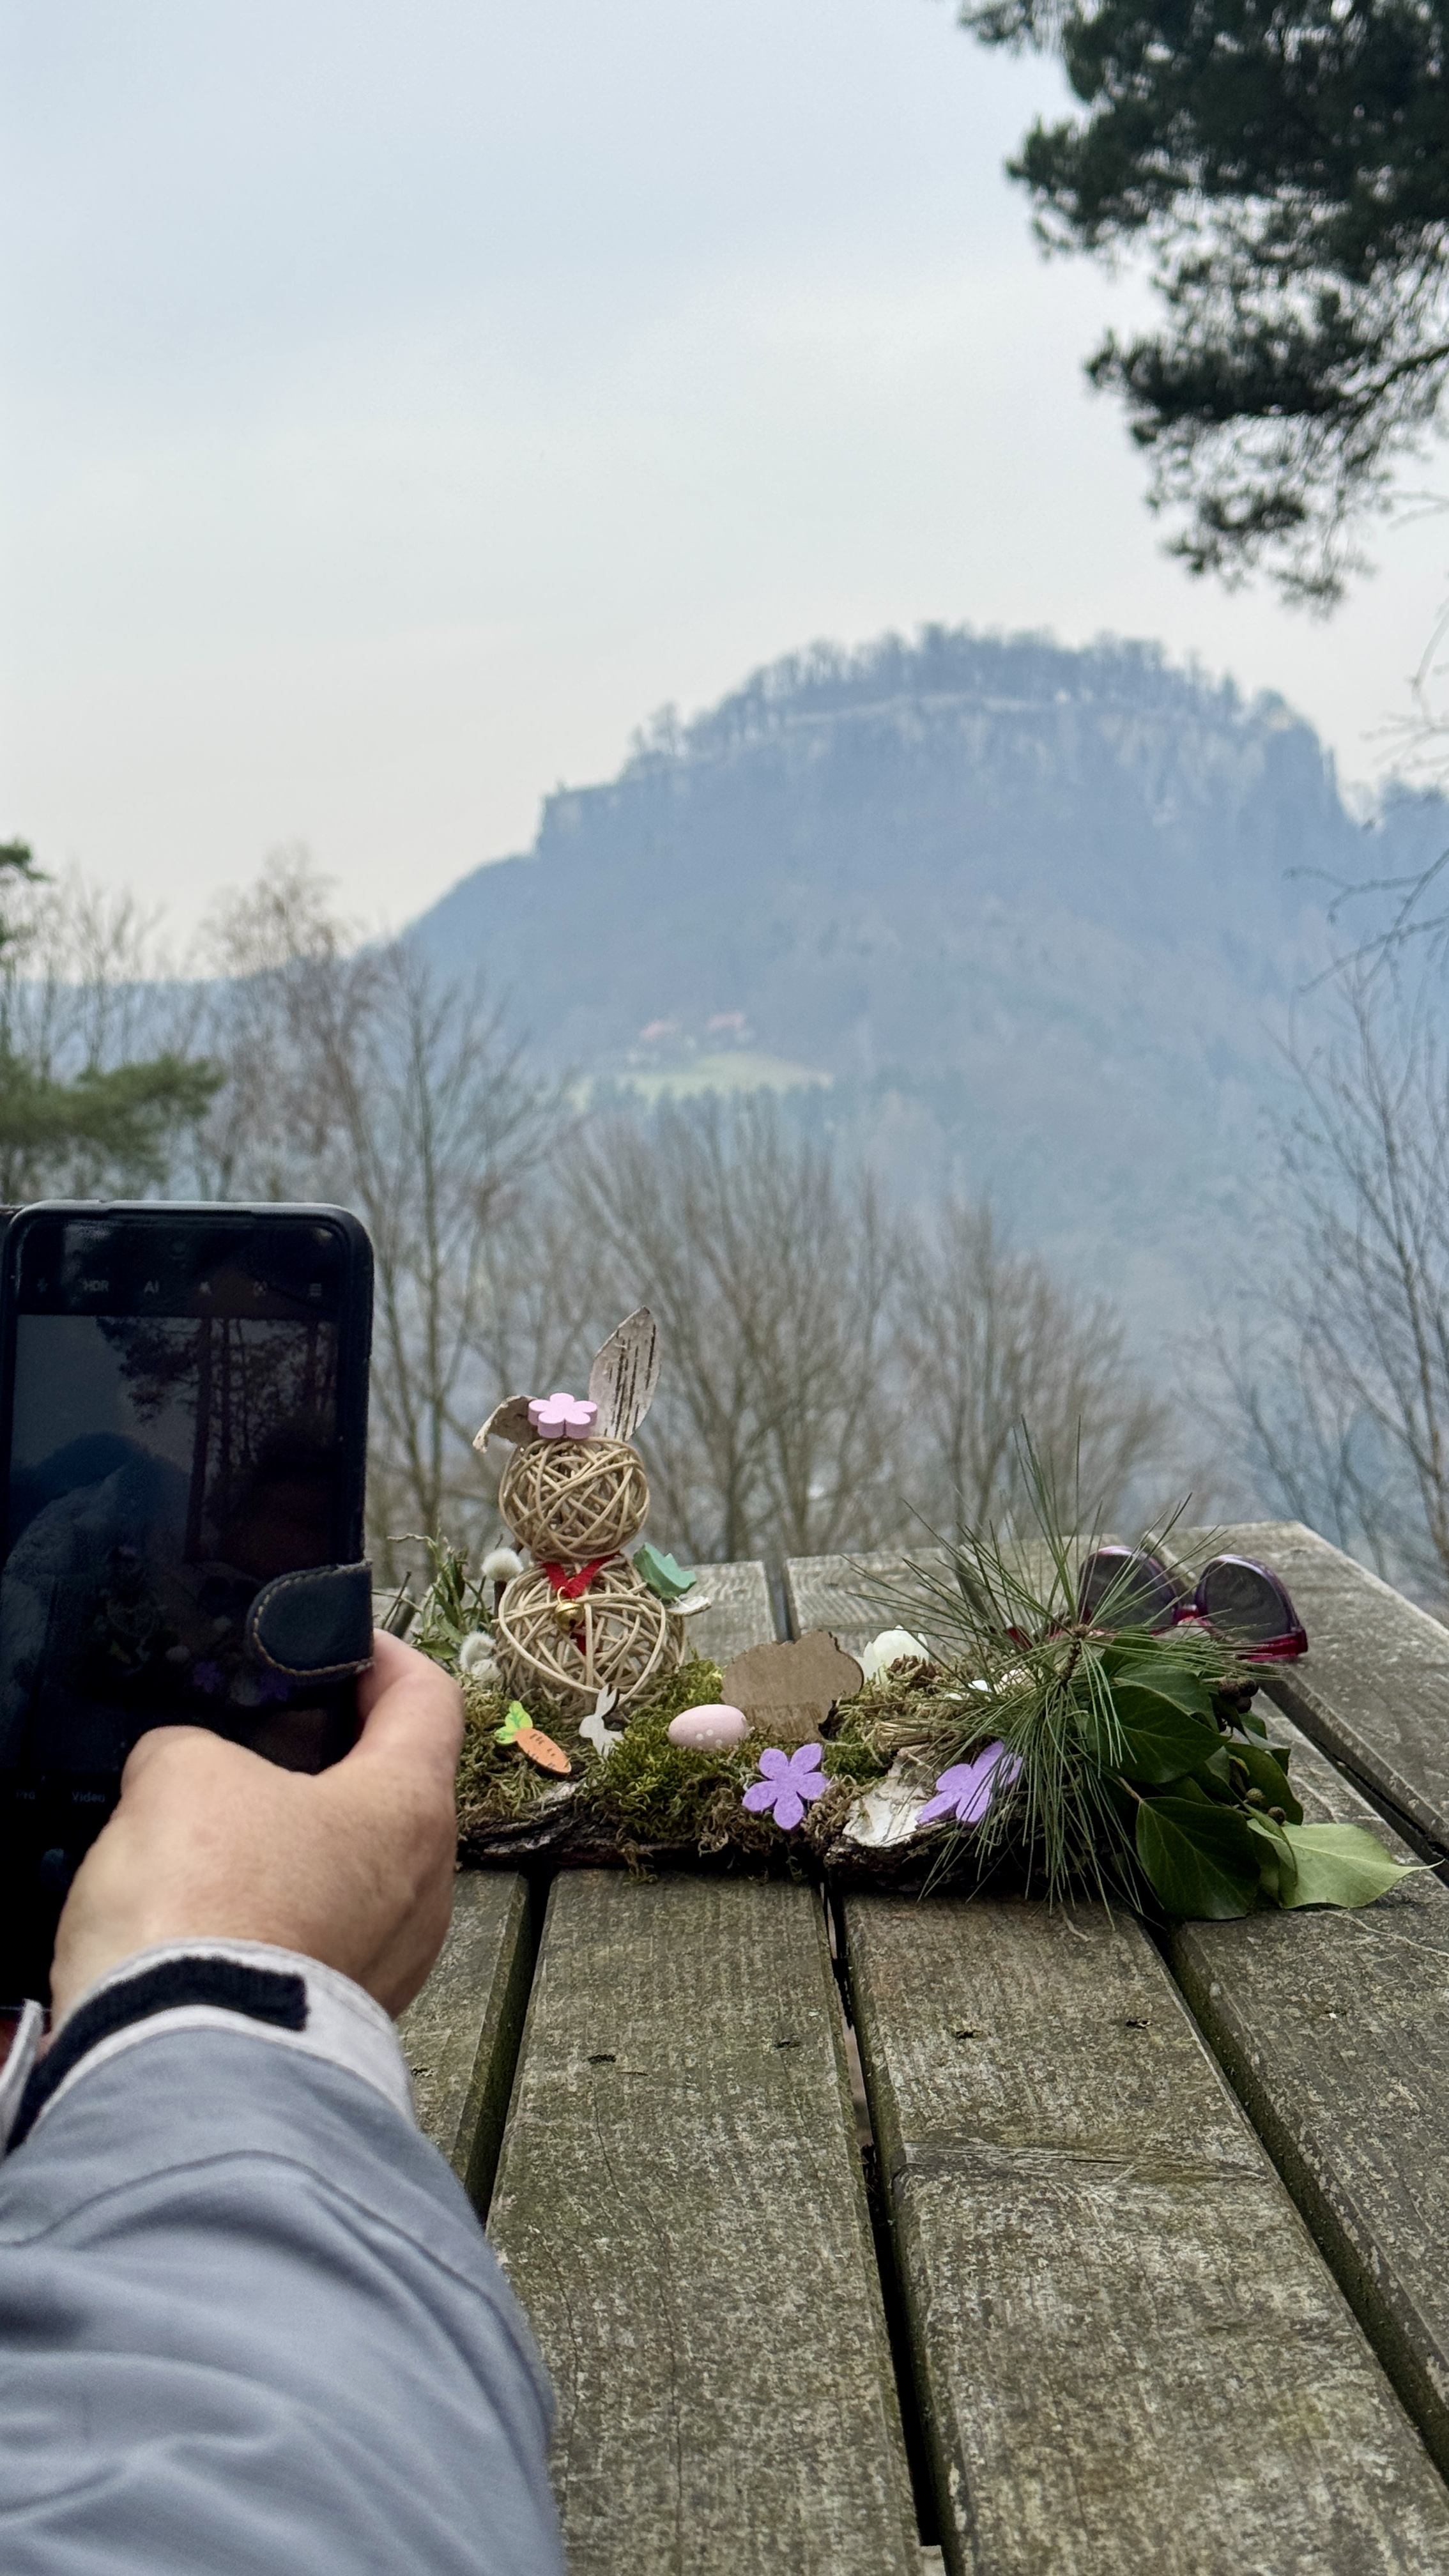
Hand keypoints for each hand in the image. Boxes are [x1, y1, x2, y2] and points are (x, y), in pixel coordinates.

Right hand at [49, 1633, 463, 2023]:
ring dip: (298, 1849)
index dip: (385, 1657)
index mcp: (409, 1806)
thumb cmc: (208, 1909)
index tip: (347, 1646)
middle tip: (261, 1744)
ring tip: (220, 1840)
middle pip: (392, 1793)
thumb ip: (191, 1747)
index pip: (427, 1699)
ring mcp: (393, 1960)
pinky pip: (323, 1941)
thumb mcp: (179, 1775)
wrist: (188, 2063)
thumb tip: (183, 1768)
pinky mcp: (347, 2017)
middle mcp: (426, 1885)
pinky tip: (218, 1918)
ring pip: (356, 1873)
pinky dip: (279, 1918)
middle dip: (327, 1763)